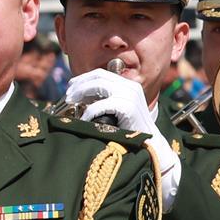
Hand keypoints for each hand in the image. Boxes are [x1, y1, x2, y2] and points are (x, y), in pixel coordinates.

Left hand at [66, 69, 181, 210]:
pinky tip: (84, 118)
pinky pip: (102, 104)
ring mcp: (130, 95)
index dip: (83, 78)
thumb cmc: (132, 131)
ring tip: (72, 102)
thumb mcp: (119, 109)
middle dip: (79, 84)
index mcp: (128, 85)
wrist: (151, 146)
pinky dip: (90, 110)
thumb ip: (106, 99)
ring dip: (82, 93)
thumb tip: (83, 96)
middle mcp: (130, 86)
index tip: (71, 86)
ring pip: (98, 85)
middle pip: (98, 76)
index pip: (101, 73)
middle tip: (68, 95)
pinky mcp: (128, 107)